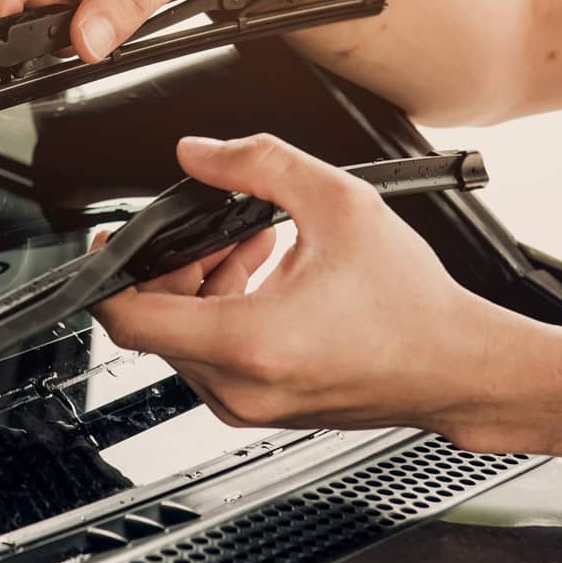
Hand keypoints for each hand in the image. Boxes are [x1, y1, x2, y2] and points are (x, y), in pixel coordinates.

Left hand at [94, 134, 496, 434]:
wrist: (457, 366)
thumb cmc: (412, 305)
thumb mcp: (337, 202)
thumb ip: (257, 164)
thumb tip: (199, 153)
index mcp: (246, 342)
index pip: (126, 319)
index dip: (104, 274)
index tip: (111, 243)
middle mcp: (238, 386)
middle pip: (154, 322)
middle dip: (172, 266)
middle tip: (213, 230)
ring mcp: (248, 405)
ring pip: (183, 340)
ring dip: (200, 286)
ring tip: (251, 244)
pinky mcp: (261, 410)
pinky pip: (212, 358)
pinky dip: (222, 313)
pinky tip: (264, 275)